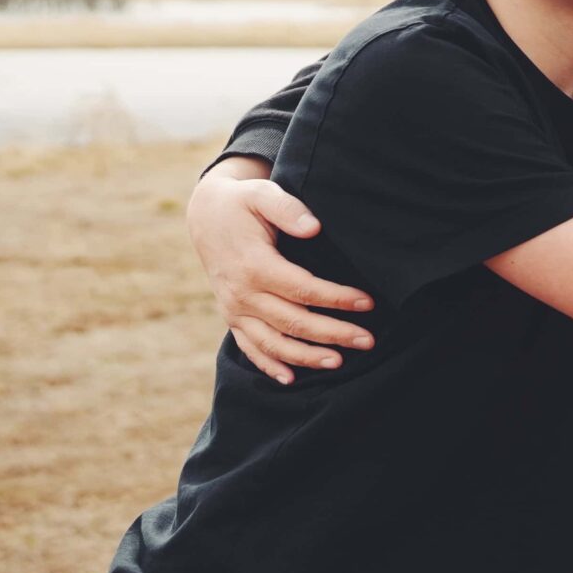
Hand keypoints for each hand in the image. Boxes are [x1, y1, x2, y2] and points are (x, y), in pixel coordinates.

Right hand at [188, 159, 372, 383]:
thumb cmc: (242, 203)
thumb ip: (288, 208)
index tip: (367, 302)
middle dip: (333, 333)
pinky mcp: (231, 317)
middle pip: (294, 322)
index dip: (336, 298)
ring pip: (273, 343)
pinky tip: (292, 379)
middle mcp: (242, 294)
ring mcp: (234, 310)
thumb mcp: (262, 194)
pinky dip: (269, 365)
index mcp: (253, 265)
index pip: (302, 289)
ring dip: (306, 356)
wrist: (205, 216)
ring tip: (339, 362)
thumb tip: (314, 228)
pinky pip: (249, 348)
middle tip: (368, 340)